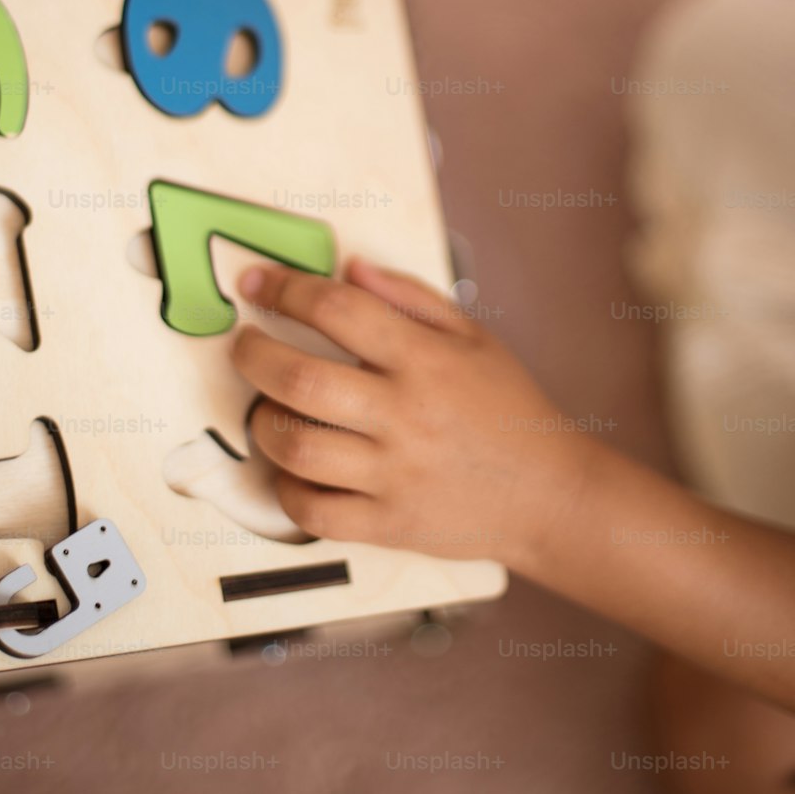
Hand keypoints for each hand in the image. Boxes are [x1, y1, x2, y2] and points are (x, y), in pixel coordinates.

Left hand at [231, 258, 590, 569]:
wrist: (550, 495)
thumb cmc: (508, 409)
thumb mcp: (474, 336)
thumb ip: (409, 297)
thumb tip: (349, 268)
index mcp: (425, 360)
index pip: (338, 310)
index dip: (286, 290)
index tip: (256, 285)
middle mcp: (405, 415)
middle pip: (300, 378)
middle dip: (253, 354)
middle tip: (243, 345)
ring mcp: (394, 474)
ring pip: (296, 447)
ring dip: (263, 422)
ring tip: (267, 408)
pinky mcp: (388, 525)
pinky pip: (313, 512)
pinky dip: (286, 490)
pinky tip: (293, 469)